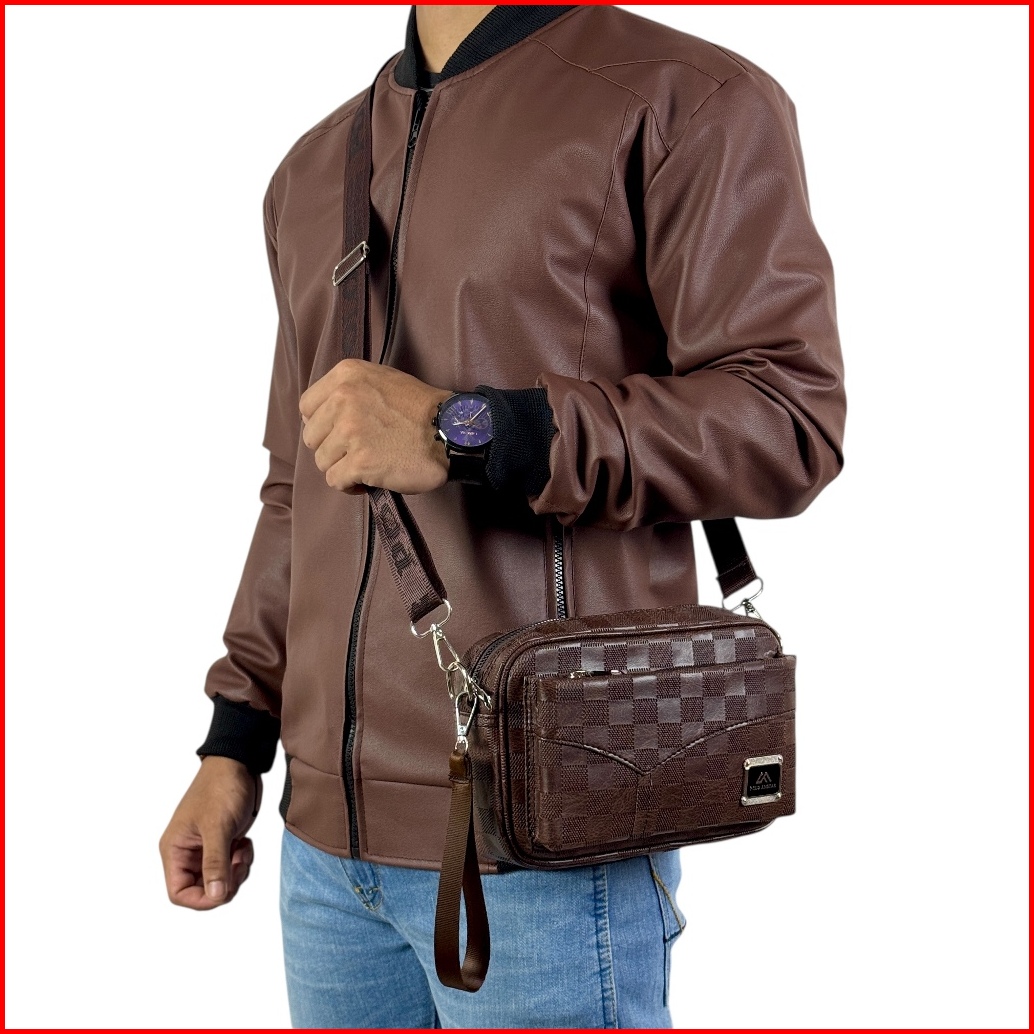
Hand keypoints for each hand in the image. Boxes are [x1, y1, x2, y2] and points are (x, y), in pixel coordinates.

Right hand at [159, 755, 258, 909]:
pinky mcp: (222, 843)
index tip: (224, 890)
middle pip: (202, 890)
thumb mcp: (218, 827)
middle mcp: (187, 852)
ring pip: (219, 881)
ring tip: (243, 850)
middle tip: (239, 864)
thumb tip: (215, 897)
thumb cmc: (221, 788)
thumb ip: (216, 863)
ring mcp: (205, 848)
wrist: (239, 764)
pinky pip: (230, 867)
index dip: (201, 899)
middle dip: (224, 884)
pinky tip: (245, 843)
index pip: (179, 893)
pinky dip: (241, 862)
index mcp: (175, 849)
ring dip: (235, 872)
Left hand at [299, 359, 452, 494]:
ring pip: (322, 461)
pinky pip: (335, 481)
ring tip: (366, 465)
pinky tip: (367, 481)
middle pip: (312, 437)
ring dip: (342, 468)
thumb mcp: (383, 379)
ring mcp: (351, 431)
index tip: (336, 433)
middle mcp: (344, 399)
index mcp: (347, 375)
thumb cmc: (422, 410)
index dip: (320, 425)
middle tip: (355, 452)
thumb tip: (326, 414)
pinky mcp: (360, 461)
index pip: (307, 406)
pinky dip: (349, 485)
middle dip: (331, 449)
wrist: (450, 432)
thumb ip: (352, 389)